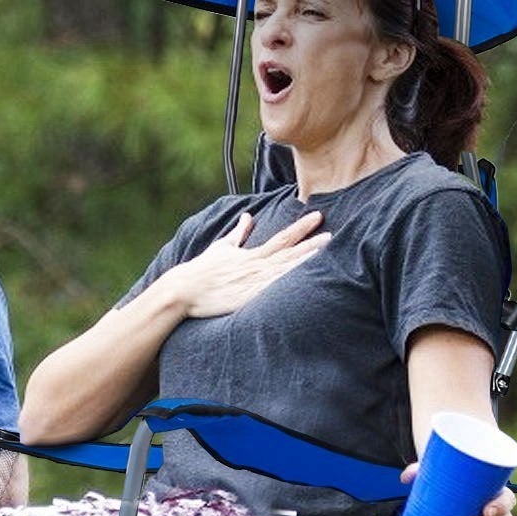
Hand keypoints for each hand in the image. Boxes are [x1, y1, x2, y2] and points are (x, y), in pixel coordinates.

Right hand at [163, 211, 329, 319]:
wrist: (184, 290)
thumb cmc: (202, 271)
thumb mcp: (221, 248)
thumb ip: (238, 233)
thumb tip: (248, 216)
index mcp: (251, 255)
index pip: (282, 238)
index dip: (301, 227)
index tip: (317, 216)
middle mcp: (255, 266)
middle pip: (289, 253)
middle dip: (311, 244)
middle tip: (332, 234)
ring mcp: (253, 283)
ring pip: (285, 270)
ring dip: (305, 261)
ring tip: (325, 253)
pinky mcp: (248, 299)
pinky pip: (274, 291)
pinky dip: (289, 285)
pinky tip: (305, 282)